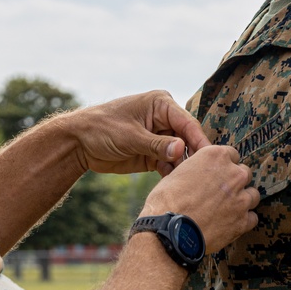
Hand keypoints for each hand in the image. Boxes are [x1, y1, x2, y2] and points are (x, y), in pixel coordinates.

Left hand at [60, 90, 211, 176]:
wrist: (79, 143)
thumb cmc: (102, 128)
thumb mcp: (130, 136)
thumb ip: (157, 144)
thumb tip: (181, 149)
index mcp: (162, 104)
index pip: (188, 123)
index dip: (200, 141)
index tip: (212, 158)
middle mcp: (164, 119)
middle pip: (188, 139)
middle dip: (193, 157)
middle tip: (203, 176)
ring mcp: (160, 137)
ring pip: (181, 154)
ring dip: (183, 168)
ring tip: (189, 184)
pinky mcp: (154, 154)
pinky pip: (170, 165)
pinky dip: (172, 174)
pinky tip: (175, 186)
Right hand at [142, 145, 259, 253]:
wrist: (170, 230)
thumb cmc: (167, 201)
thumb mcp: (176, 174)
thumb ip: (194, 169)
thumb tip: (194, 174)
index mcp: (215, 156)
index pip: (231, 154)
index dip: (224, 165)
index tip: (217, 174)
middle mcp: (233, 174)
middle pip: (244, 173)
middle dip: (235, 182)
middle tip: (221, 193)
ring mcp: (241, 198)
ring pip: (253, 195)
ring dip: (242, 200)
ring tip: (227, 209)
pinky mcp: (243, 221)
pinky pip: (252, 217)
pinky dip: (244, 220)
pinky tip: (230, 223)